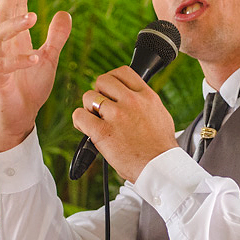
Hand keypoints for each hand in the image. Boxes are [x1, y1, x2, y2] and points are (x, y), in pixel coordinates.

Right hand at [0, 0, 71, 151]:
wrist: (19, 117)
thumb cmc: (29, 89)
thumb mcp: (49, 59)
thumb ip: (56, 38)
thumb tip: (64, 13)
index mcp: (16, 39)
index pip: (15, 7)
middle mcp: (4, 47)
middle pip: (3, 13)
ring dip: (15, 25)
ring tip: (33, 17)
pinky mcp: (0, 81)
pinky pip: (6, 67)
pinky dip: (21, 61)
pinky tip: (35, 56)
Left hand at [72, 66, 177, 181]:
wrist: (159, 167)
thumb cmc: (160, 146)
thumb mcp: (159, 114)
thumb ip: (144, 101)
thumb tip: (132, 96)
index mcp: (146, 95)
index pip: (122, 72)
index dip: (112, 80)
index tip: (110, 91)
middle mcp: (131, 101)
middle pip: (102, 81)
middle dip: (98, 93)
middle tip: (101, 108)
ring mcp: (116, 115)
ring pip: (88, 97)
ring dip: (88, 108)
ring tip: (95, 121)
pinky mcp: (102, 131)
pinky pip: (79, 115)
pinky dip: (80, 121)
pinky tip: (87, 130)